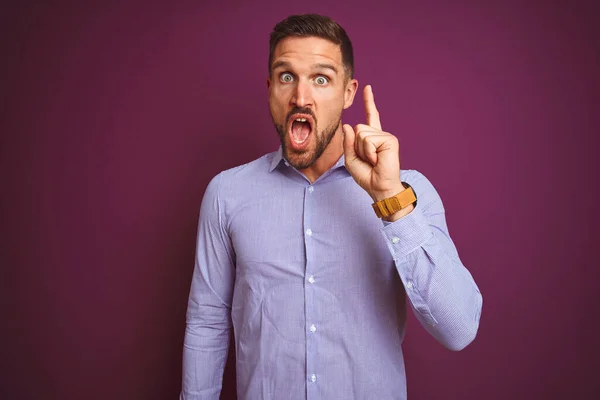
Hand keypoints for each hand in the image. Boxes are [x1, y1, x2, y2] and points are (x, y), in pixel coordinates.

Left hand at [343, 85, 404, 202]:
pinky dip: (368, 152)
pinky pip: (368, 140)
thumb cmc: (367, 176)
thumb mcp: (351, 159)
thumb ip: (348, 142)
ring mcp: (386, 136)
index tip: (367, 88)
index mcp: (372, 137)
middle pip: (358, 129)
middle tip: (368, 160)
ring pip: (362, 134)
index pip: (370, 116)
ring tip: (373, 160)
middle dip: (357, 147)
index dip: (369, 102)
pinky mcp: (390, 140)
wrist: (379, 187)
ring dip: (363, 150)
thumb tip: (349, 125)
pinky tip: (377, 160)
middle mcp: (380, 134)